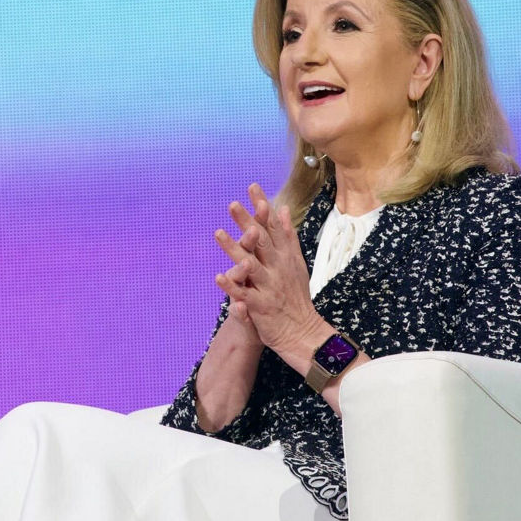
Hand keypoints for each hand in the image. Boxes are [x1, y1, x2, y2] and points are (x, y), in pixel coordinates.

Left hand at [214, 183, 327, 354]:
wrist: (303, 332)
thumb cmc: (296, 296)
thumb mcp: (296, 262)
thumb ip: (288, 236)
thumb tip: (283, 209)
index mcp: (285, 257)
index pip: (272, 227)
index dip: (262, 207)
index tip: (252, 187)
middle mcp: (277, 268)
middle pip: (261, 242)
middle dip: (246, 222)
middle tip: (232, 204)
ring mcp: (269, 287)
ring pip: (250, 265)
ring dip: (233, 249)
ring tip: (217, 234)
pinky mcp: (260, 306)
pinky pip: (243, 294)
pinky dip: (231, 285)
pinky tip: (218, 276)